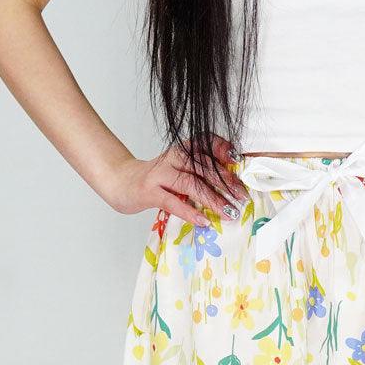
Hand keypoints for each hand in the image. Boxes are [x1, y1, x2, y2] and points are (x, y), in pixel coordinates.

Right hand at [102, 133, 248, 225]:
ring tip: (229, 212)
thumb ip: (200, 172)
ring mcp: (160, 174)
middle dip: (225, 182)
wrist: (121, 182)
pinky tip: (204, 221)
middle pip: (202, 166)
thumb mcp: (180, 169)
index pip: (204, 142)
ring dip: (213, 199)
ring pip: (190, 184)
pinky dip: (190, 212)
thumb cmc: (157, 179)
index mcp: (181, 149)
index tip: (237, 160)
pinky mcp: (149, 192)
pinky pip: (173, 202)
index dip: (221, 148)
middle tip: (242, 196)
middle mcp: (172, 158)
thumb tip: (233, 186)